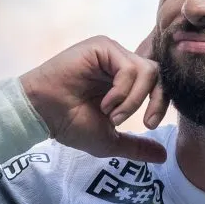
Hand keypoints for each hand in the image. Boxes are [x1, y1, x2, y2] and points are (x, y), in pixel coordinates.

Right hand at [20, 36, 169, 162]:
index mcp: (124, 81)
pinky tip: (105, 104)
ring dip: (133, 100)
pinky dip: (122, 91)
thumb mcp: (109, 140)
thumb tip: (163, 156)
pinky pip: (128, 68)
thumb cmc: (69, 124)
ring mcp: (111, 54)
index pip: (158, 83)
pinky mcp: (101, 47)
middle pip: (157, 73)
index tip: (149, 125)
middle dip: (156, 101)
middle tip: (145, 123)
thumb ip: (136, 146)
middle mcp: (119, 63)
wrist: (42, 114)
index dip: (161, 103)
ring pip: (146, 70)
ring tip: (112, 115)